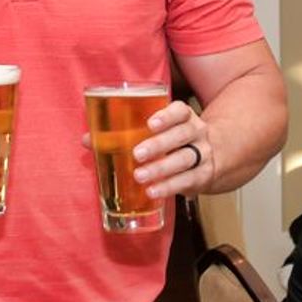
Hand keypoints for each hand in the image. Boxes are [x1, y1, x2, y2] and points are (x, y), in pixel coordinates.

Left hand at [87, 99, 214, 200]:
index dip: (166, 116)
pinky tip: (153, 190)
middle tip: (137, 154)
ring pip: (185, 159)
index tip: (150, 124)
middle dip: (159, 144)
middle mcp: (197, 133)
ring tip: (140, 176)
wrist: (213, 157)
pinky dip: (169, 186)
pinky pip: (188, 180)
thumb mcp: (158, 132)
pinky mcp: (203, 175)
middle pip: (181, 135)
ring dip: (161, 168)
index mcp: (184, 117)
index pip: (180, 111)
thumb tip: (88, 139)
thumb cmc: (173, 141)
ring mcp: (203, 154)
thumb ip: (124, 133)